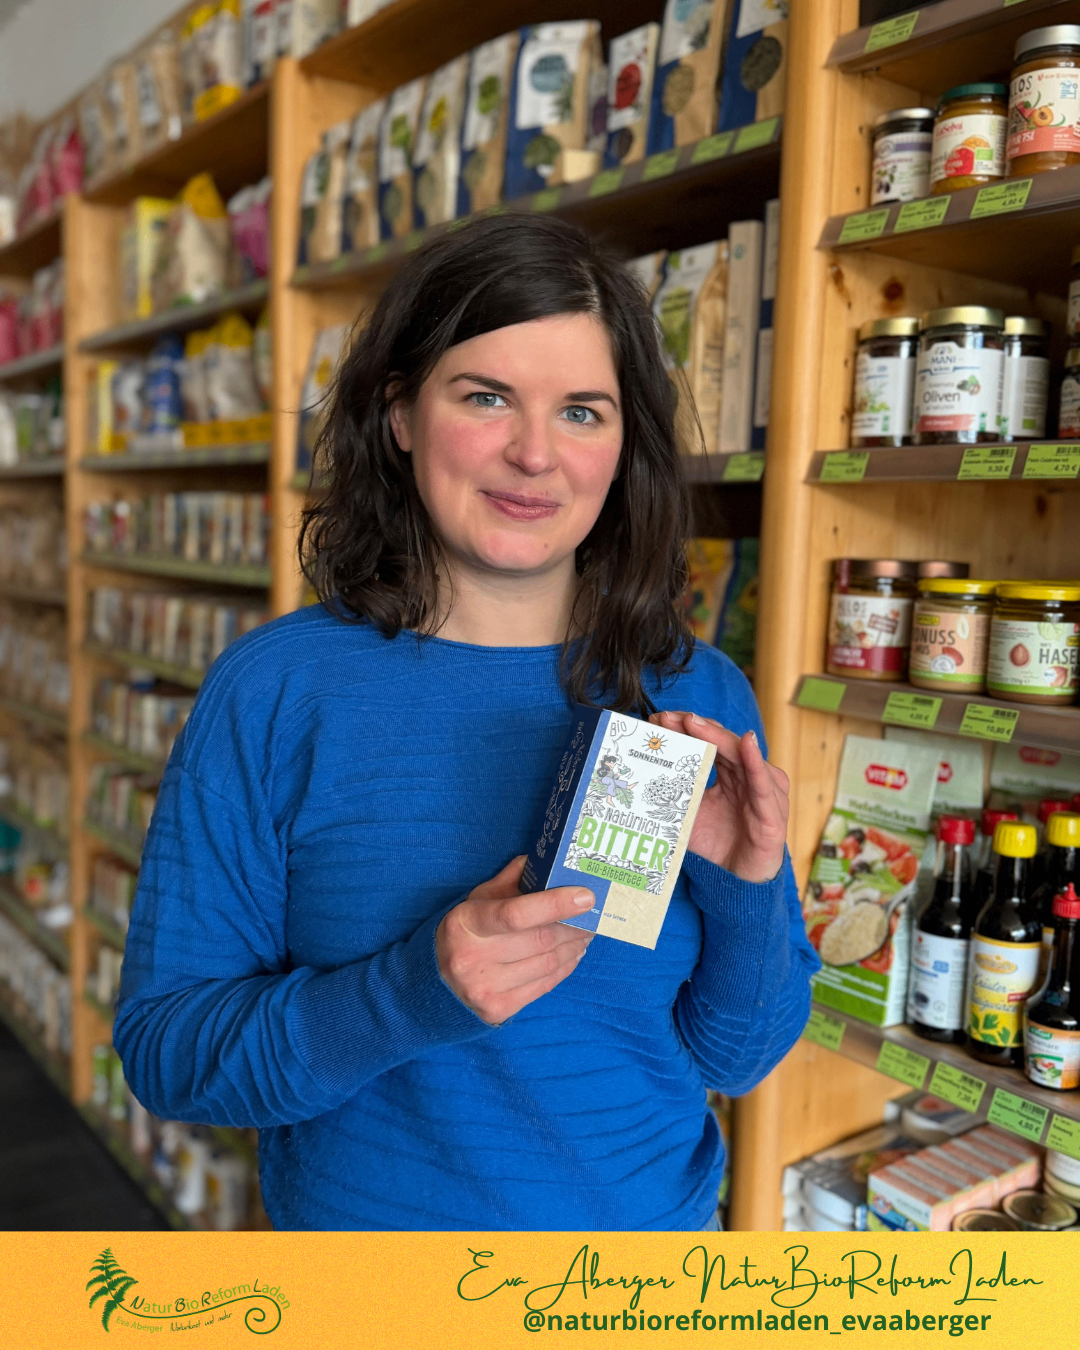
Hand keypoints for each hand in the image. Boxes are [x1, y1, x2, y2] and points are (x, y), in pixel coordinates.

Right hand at [436, 856, 594, 1024]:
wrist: (432, 984)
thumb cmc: (462, 933)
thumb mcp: (475, 901)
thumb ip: (509, 881)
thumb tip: (543, 860)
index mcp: (466, 923)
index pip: (516, 914)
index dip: (555, 904)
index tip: (586, 896)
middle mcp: (473, 958)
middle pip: (540, 940)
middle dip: (574, 926)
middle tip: (594, 914)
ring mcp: (485, 988)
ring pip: (547, 964)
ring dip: (574, 946)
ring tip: (586, 932)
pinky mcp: (498, 1010)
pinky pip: (544, 985)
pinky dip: (565, 967)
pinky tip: (573, 953)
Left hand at [650, 710, 788, 884]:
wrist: (738, 880)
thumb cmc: (718, 843)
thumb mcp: (690, 813)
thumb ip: (675, 792)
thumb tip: (641, 774)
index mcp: (731, 772)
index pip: (708, 742)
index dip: (685, 729)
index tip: (657, 719)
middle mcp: (749, 775)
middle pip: (722, 742)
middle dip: (695, 726)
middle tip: (668, 716)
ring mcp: (764, 790)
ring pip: (740, 755)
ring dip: (717, 736)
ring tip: (693, 721)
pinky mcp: (773, 812)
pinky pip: (763, 783)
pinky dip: (755, 761)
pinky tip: (747, 743)